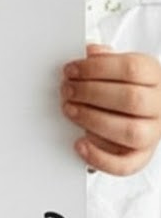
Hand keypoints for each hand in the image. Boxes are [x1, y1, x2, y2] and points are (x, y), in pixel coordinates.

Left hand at [61, 44, 160, 175]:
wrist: (138, 107)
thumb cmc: (118, 82)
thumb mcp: (114, 63)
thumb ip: (102, 58)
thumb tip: (90, 52)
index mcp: (154, 76)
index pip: (133, 69)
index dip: (97, 68)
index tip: (70, 70)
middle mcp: (159, 105)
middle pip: (131, 99)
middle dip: (92, 93)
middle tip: (66, 90)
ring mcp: (153, 132)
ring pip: (131, 131)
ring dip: (93, 120)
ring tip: (69, 109)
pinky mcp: (141, 156)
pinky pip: (126, 165)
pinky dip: (100, 158)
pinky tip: (79, 144)